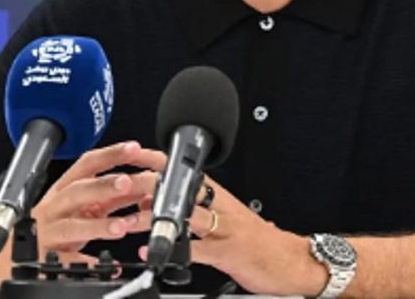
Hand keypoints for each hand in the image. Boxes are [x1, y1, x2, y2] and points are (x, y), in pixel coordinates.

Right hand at [0, 141, 164, 287]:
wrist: (8, 254)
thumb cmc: (50, 225)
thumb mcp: (80, 206)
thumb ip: (109, 197)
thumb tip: (144, 186)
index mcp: (65, 189)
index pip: (88, 165)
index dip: (111, 155)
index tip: (134, 148)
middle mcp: (55, 207)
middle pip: (77, 191)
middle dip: (103, 185)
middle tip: (127, 182)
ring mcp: (48, 232)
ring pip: (70, 226)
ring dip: (97, 226)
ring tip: (121, 227)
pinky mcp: (44, 257)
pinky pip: (66, 261)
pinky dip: (86, 263)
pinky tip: (107, 266)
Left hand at [139, 177, 326, 295]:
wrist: (292, 260)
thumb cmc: (258, 240)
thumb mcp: (225, 219)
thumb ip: (193, 211)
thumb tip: (157, 203)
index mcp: (220, 196)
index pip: (185, 171)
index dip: (158, 160)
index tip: (133, 154)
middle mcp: (222, 207)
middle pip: (182, 188)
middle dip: (150, 185)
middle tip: (122, 186)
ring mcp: (226, 228)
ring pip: (186, 215)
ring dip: (154, 217)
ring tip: (130, 221)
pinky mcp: (230, 252)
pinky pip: (198, 250)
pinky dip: (175, 251)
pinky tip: (155, 253)